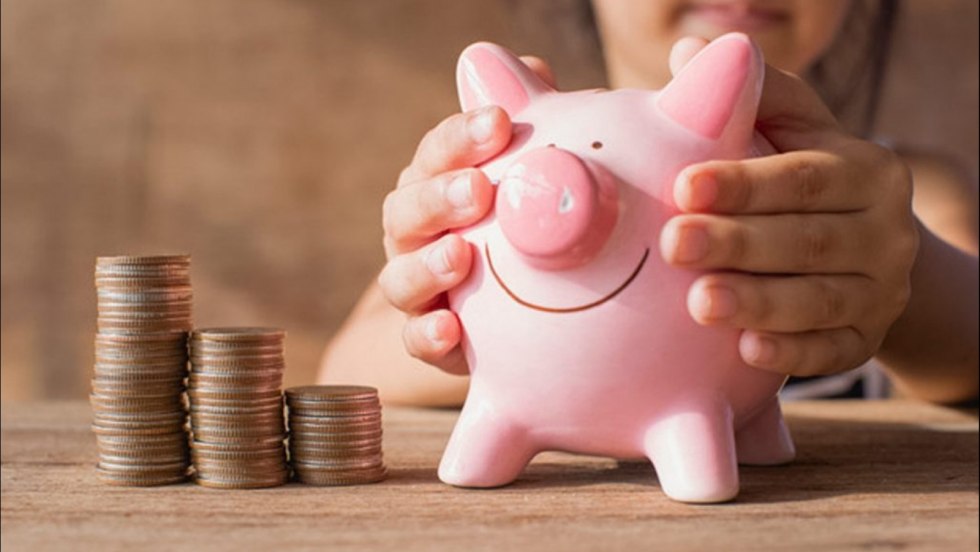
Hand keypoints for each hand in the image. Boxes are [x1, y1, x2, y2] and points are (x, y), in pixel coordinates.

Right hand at [378, 56, 555, 374]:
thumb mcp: (524, 178)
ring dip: (427, 265)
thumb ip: (527, 127)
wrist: (502, 314)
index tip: (499, 124)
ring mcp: (417, 290)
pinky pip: (415, 341)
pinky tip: (451, 328)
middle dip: (438, 196)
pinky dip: (427, 336)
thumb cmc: (513, 231)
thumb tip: (535, 70)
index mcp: (436, 185)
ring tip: (458, 256)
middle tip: (477, 190)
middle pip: (406, 209)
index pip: (438, 152)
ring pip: (400, 276)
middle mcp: (415, 236)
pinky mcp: (429, 340)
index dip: (462, 137)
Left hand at [660, 38, 918, 376]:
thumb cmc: (801, 182)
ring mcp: (881, 291)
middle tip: (674, 245)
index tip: (684, 186)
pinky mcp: (866, 339)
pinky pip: (833, 352)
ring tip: (699, 303)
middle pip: (807, 240)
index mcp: (865, 171)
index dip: (744, 182)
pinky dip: (791, 353)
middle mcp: (886, 231)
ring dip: (759, 302)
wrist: (861, 254)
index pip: (803, 176)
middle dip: (738, 244)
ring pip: (819, 301)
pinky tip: (745, 350)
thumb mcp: (790, 133)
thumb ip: (749, 97)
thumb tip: (688, 51)